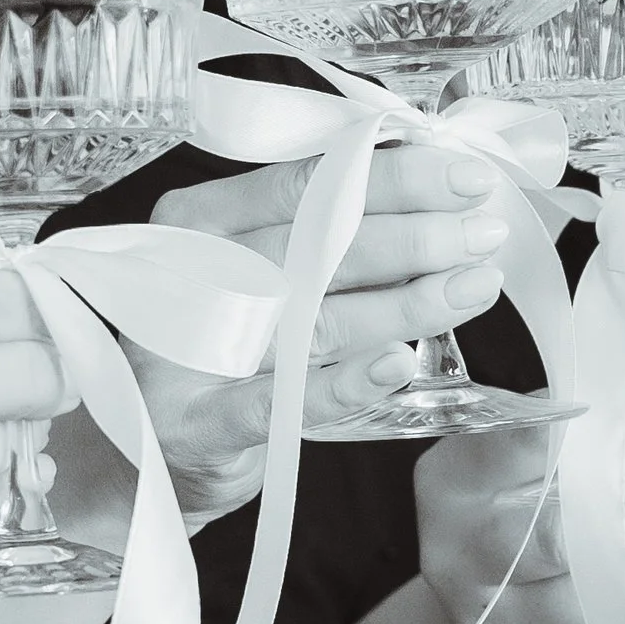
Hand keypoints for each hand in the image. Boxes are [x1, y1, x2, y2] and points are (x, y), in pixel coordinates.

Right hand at [139, 147, 509, 521]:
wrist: (139, 445)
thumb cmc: (216, 340)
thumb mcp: (255, 267)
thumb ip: (323, 231)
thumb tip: (436, 196)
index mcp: (202, 220)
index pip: (307, 185)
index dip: (393, 178)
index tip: (465, 177)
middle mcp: (190, 274)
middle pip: (315, 247)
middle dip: (413, 238)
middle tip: (485, 233)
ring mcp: (190, 352)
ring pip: (311, 320)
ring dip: (402, 305)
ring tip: (472, 288)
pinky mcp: (198, 424)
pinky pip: (277, 403)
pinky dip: (340, 384)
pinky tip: (396, 365)